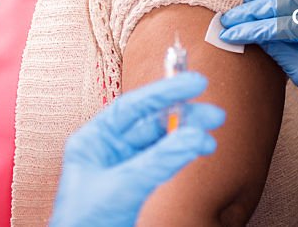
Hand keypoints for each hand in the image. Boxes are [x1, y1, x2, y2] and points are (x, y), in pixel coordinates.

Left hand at [50, 72, 225, 226]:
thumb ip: (160, 160)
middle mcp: (108, 149)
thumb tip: (193, 136)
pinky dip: (182, 156)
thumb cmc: (84, 222)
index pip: (132, 107)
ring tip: (211, 136)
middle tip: (212, 112)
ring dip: (187, 138)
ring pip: (161, 144)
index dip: (165, 91)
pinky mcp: (136, 185)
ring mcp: (123, 167)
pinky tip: (199, 149)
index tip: (194, 83)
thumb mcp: (123, 185)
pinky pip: (164, 163)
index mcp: (93, 140)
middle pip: (151, 123)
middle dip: (183, 116)